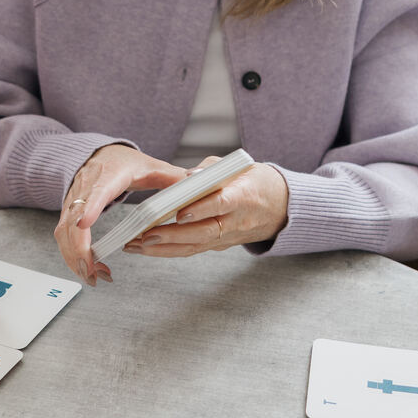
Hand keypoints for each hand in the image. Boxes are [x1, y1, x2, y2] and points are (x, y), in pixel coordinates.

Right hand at [55, 144, 189, 284]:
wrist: (100, 155)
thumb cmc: (125, 163)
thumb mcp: (152, 167)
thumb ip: (174, 177)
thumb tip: (198, 181)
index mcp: (108, 174)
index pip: (97, 190)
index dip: (90, 207)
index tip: (84, 224)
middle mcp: (85, 187)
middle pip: (73, 220)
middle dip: (79, 249)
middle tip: (92, 272)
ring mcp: (73, 201)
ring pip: (64, 232)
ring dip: (74, 257)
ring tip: (93, 277)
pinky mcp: (68, 213)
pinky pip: (64, 237)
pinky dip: (72, 256)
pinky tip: (88, 270)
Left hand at [124, 160, 288, 257]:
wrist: (280, 207)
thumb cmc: (256, 181)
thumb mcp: (239, 167)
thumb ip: (212, 168)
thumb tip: (188, 176)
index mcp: (244, 196)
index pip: (222, 204)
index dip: (202, 209)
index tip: (181, 212)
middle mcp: (236, 221)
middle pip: (204, 231)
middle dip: (173, 235)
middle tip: (146, 236)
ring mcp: (228, 236)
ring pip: (196, 246)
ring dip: (165, 248)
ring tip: (137, 246)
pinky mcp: (221, 244)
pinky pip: (194, 249)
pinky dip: (170, 250)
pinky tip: (147, 249)